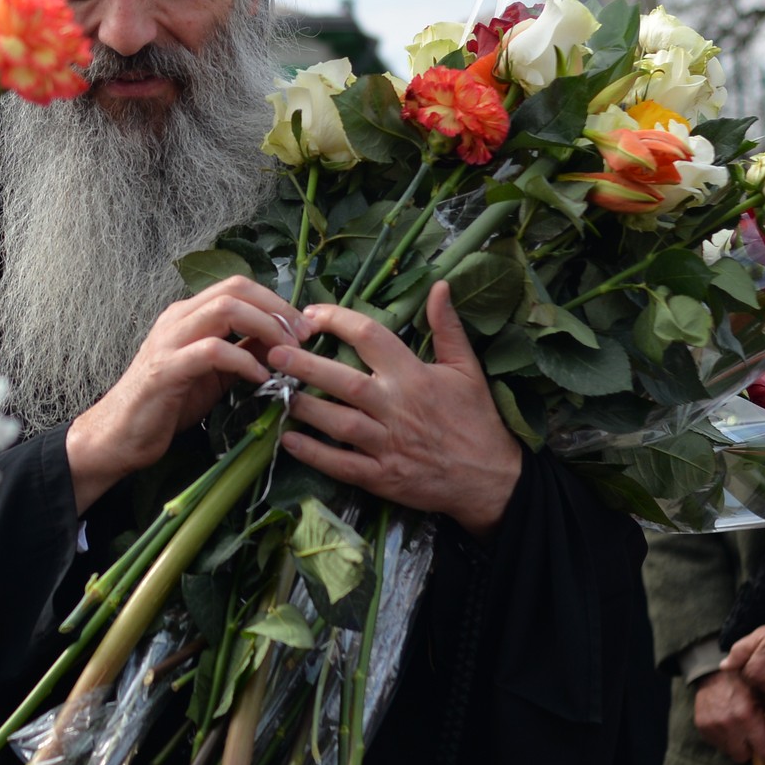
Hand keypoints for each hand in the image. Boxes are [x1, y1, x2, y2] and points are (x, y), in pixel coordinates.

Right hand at [67, 276, 310, 514]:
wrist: (119, 435)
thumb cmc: (167, 403)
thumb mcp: (214, 373)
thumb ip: (242, 351)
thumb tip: (282, 341)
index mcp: (189, 314)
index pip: (238, 286)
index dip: (275, 300)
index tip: (303, 326)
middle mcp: (178, 318)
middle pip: (235, 289)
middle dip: (277, 309)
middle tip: (303, 337)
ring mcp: (169, 341)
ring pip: (225, 310)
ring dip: (265, 328)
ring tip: (286, 354)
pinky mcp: (166, 369)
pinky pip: (213, 351)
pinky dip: (243, 360)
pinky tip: (261, 377)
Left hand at [270, 282, 521, 539]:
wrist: (491, 478)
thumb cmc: (476, 418)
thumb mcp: (467, 368)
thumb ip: (447, 327)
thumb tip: (439, 286)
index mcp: (414, 375)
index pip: (371, 336)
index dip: (338, 320)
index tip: (311, 314)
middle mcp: (397, 407)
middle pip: (344, 381)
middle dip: (305, 365)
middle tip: (273, 352)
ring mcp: (388, 444)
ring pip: (338, 423)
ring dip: (304, 407)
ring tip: (276, 392)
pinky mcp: (383, 477)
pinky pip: (341, 464)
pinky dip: (313, 453)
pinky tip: (288, 440)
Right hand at [693, 669, 764, 764]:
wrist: (712, 670)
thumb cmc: (743, 681)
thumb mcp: (764, 696)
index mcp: (747, 715)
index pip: (764, 750)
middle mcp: (728, 724)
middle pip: (744, 757)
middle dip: (751, 749)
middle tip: (754, 737)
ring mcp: (712, 726)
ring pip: (729, 751)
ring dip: (736, 744)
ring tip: (738, 728)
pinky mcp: (701, 726)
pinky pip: (717, 743)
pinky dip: (724, 737)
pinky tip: (726, 723)